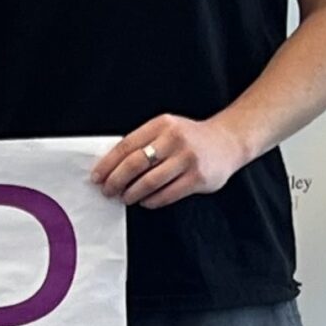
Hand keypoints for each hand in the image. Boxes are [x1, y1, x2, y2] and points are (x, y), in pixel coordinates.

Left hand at [92, 113, 245, 209]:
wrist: (228, 141)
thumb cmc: (190, 138)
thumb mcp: (167, 130)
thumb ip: (144, 142)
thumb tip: (112, 167)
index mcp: (162, 124)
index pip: (126, 145)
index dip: (108, 164)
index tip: (97, 176)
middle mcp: (175, 139)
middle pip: (135, 164)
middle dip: (116, 181)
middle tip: (107, 191)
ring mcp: (188, 159)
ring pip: (150, 182)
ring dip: (132, 193)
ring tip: (125, 198)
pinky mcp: (198, 178)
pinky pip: (167, 194)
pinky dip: (152, 200)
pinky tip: (145, 201)